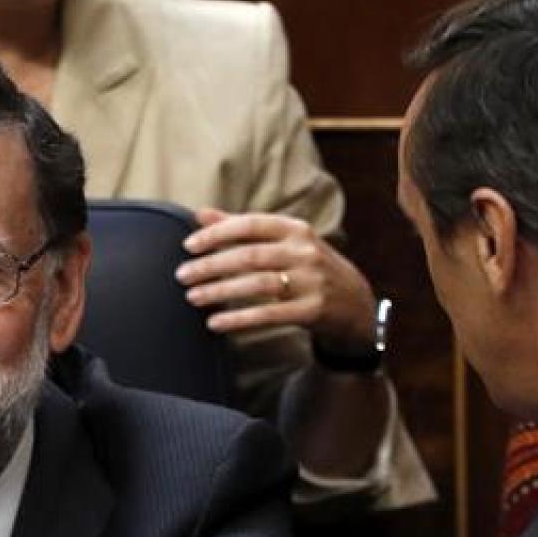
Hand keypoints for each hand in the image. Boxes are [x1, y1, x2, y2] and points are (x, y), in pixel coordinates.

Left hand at [177, 208, 376, 352]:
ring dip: (220, 292)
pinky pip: (269, 315)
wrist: (355, 302)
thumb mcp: (284, 241)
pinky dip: (239, 319)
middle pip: (250, 256)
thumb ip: (242, 227)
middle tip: (182, 276)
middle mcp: (304, 251)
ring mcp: (311, 281)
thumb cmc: (308, 267)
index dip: (217, 233)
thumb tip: (200, 213)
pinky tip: (216, 323)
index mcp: (295, 229)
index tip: (189, 245)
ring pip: (257, 285)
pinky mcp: (313, 310)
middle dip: (211, 266)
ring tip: (193, 298)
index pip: (250, 224)